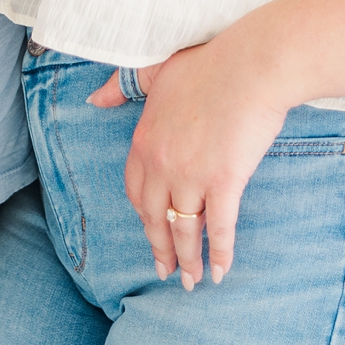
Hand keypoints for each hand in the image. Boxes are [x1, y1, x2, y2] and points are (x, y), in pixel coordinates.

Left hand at [89, 39, 288, 288]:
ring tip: (192, 281)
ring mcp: (191, 176)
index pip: (136, 192)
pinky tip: (222, 271)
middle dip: (161, 249)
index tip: (151, 234)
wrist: (251, 65)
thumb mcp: (155, 71)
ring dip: (188, 260)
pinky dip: (221, 252)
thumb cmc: (209, 64)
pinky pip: (220, 227)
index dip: (143, 219)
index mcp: (144, 141)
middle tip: (166, 271)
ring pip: (184, 230)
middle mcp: (162, 164)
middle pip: (155, 218)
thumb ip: (123, 87)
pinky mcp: (224, 182)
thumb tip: (93, 99)